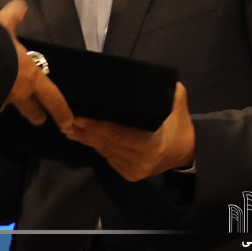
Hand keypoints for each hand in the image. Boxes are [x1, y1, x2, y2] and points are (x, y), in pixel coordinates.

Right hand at [0, 0, 72, 130]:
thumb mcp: (3, 25)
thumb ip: (13, 16)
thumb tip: (21, 4)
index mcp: (31, 76)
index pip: (52, 98)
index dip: (62, 111)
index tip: (67, 122)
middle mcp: (18, 94)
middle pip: (32, 110)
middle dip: (36, 114)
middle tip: (39, 118)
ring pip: (6, 107)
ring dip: (5, 104)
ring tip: (2, 103)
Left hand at [63, 82, 194, 181]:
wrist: (186, 153)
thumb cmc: (179, 125)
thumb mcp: (177, 102)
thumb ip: (163, 89)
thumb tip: (144, 76)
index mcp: (152, 145)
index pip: (117, 134)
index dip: (95, 125)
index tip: (78, 115)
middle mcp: (140, 161)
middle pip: (106, 142)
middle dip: (84, 130)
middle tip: (65, 116)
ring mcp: (133, 170)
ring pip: (103, 150)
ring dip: (85, 138)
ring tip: (68, 124)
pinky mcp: (127, 174)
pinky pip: (107, 157)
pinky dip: (94, 145)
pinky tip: (81, 135)